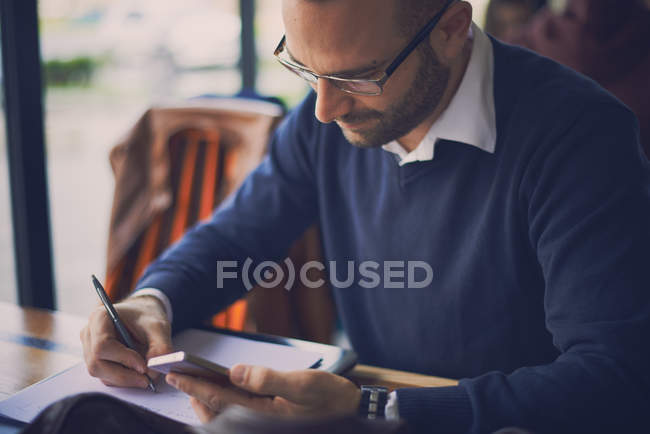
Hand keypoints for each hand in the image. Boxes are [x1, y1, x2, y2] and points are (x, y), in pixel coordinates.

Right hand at [80, 295, 172, 387]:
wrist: (142, 314)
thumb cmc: (147, 316)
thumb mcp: (159, 327)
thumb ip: (160, 348)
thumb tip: (153, 372)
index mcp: (100, 318)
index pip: (102, 345)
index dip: (123, 359)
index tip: (143, 366)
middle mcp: (89, 334)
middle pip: (96, 364)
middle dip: (123, 376)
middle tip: (146, 380)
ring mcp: (89, 348)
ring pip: (100, 373)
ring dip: (123, 380)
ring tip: (145, 377)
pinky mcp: (95, 360)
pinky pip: (105, 376)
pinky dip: (122, 380)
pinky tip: (137, 375)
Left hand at [166, 364, 360, 422]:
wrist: (351, 411)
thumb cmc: (328, 398)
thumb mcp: (301, 385)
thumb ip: (267, 378)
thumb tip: (235, 371)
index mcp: (261, 414)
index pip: (218, 398)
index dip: (194, 385)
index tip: (174, 373)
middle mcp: (257, 421)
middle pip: (215, 409)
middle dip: (194, 393)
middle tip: (175, 377)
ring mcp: (262, 422)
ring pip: (224, 413)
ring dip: (207, 398)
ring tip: (193, 383)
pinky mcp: (269, 419)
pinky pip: (237, 412)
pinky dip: (223, 401)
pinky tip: (223, 390)